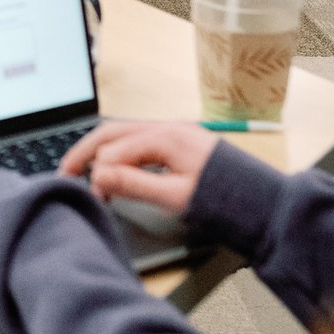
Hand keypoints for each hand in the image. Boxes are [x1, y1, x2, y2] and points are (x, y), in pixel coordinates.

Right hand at [58, 121, 217, 218]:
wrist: (267, 205)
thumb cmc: (226, 202)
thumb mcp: (175, 197)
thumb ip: (134, 183)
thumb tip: (98, 174)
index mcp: (165, 137)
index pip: (113, 150)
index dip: (97, 174)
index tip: (95, 199)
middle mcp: (168, 128)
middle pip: (114, 132)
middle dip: (87, 151)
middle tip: (66, 172)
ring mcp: (176, 133)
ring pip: (127, 135)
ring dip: (104, 151)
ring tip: (86, 172)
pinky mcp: (183, 143)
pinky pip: (142, 142)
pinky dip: (123, 153)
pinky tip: (119, 169)